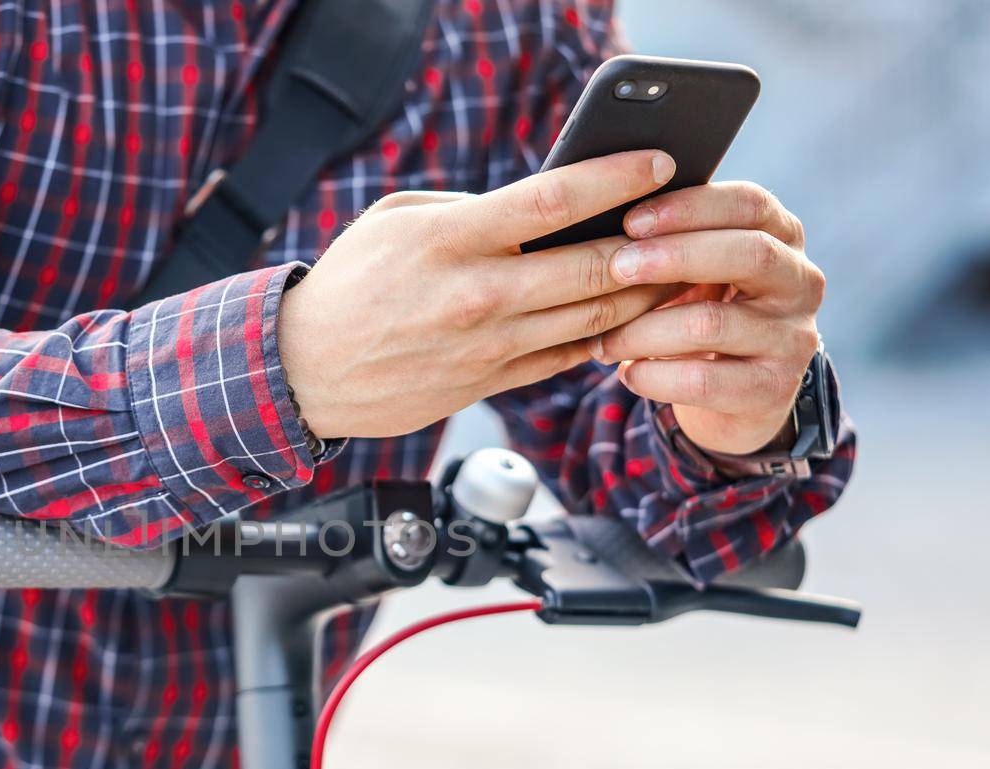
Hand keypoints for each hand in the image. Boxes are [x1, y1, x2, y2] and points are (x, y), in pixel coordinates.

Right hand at [278, 151, 679, 439]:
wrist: (305, 370)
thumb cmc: (348, 285)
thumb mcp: (395, 220)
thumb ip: (468, 209)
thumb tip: (535, 208)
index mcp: (451, 240)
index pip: (553, 202)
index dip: (616, 179)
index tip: (659, 162)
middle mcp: (477, 295)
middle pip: (592, 269)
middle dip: (651, 247)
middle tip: (684, 227)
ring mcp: (487, 347)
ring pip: (593, 320)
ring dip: (643, 296)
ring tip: (674, 272)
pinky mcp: (488, 384)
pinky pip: (566, 359)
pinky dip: (604, 338)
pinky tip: (626, 318)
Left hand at [590, 181, 825, 455]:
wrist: (736, 397)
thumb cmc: (702, 312)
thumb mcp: (698, 271)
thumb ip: (673, 241)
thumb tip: (604, 220)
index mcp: (783, 237)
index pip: (749, 204)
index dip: (691, 207)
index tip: (632, 220)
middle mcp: (801, 283)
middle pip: (749, 254)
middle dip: (674, 257)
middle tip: (615, 268)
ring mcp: (793, 339)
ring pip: (712, 323)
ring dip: (644, 329)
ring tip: (603, 339)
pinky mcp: (772, 390)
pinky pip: (702, 380)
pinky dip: (654, 375)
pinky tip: (627, 372)